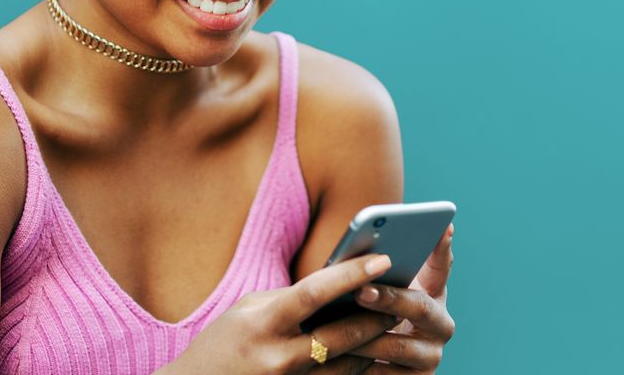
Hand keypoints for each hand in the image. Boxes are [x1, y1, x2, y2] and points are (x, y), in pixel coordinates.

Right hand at [164, 253, 399, 374]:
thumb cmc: (222, 342)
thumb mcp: (248, 310)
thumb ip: (291, 299)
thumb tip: (338, 285)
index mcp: (263, 322)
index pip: (316, 292)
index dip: (352, 274)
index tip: (383, 259)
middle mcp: (278, 357)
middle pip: (343, 335)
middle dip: (376, 315)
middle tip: (401, 297)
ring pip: (348, 366)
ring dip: (373, 344)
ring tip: (390, 323)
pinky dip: (357, 369)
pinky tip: (369, 353)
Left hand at [344, 223, 455, 372]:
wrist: (361, 363)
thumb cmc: (362, 317)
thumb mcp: (371, 294)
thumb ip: (373, 275)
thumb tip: (355, 251)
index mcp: (432, 294)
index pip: (441, 266)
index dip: (443, 248)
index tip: (445, 226)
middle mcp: (440, 324)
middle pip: (420, 306)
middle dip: (389, 298)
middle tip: (360, 291)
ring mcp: (431, 355)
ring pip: (398, 346)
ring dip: (364, 337)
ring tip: (335, 329)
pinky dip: (360, 366)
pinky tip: (336, 358)